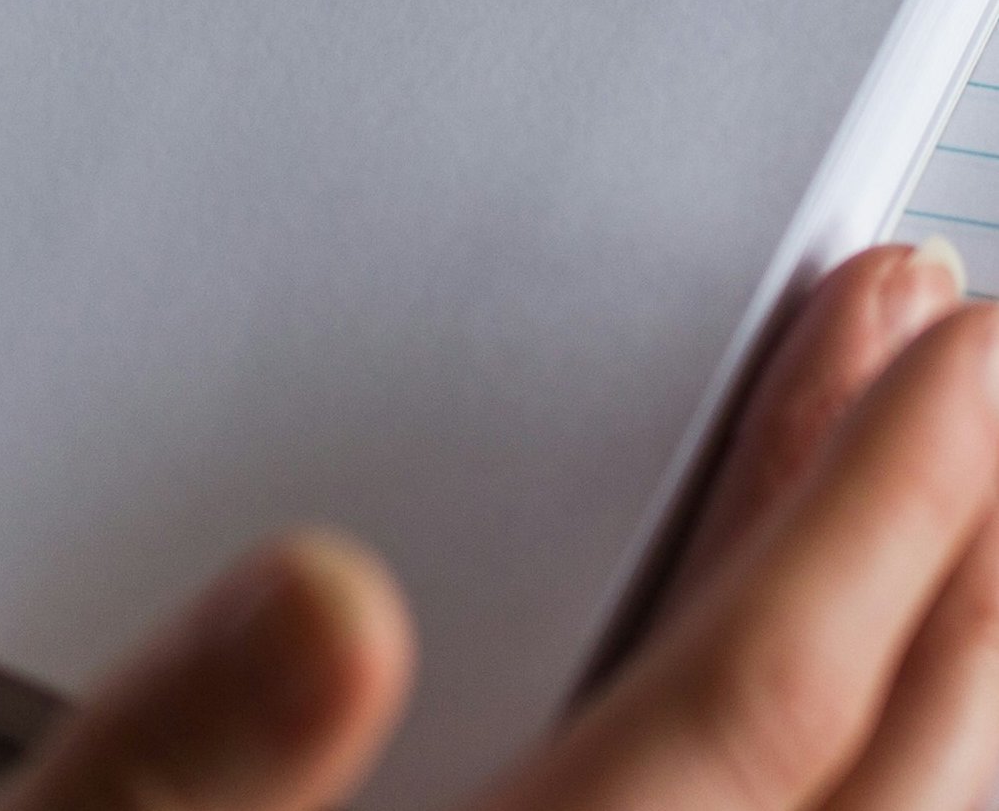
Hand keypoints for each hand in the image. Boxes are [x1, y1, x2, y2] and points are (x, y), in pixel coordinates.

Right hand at [0, 237, 998, 810]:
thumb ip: (195, 743)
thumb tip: (333, 596)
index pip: (757, 710)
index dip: (870, 510)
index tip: (937, 350)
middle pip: (880, 794)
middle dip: (951, 563)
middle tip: (973, 368)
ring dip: (935, 675)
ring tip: (941, 508)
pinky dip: (854, 780)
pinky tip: (834, 714)